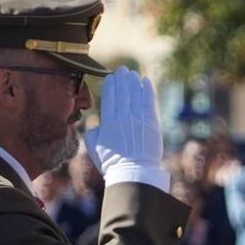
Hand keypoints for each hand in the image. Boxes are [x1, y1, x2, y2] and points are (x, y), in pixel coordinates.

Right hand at [87, 65, 162, 180]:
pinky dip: (147, 90)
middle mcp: (122, 118)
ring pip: (135, 94)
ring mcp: (138, 120)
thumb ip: (93, 131)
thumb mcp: (94, 148)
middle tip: (122, 70)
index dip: (110, 85)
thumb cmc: (112, 163)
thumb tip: (95, 122)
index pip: (109, 97)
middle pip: (122, 93)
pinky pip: (148, 102)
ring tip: (133, 74)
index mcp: (108, 122)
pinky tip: (145, 81)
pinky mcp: (151, 123)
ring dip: (134, 82)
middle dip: (122, 79)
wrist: (133, 174)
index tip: (110, 77)